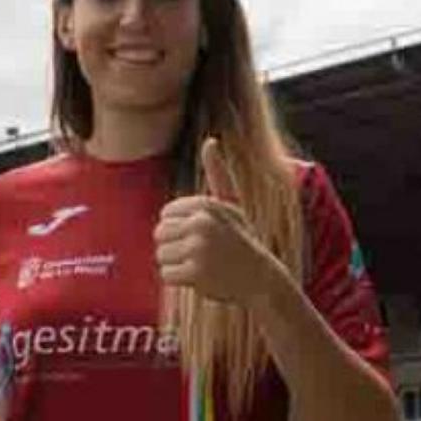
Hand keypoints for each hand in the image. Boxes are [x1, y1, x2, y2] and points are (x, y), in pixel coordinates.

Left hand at [153, 137, 282, 304]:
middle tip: (200, 253)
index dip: (179, 228)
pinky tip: (200, 278)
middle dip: (175, 246)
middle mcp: (202, 223)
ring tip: (201, 264)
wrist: (261, 278)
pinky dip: (179, 280)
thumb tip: (210, 140)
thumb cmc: (242, 239)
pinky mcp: (196, 273)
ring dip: (177, 264)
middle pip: (159, 234)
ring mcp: (198, 248)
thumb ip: (217, 173)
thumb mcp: (231, 204)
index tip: (201, 235)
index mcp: (206, 204)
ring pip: (161, 255)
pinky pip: (166, 275)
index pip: (165, 215)